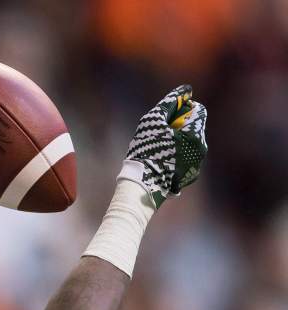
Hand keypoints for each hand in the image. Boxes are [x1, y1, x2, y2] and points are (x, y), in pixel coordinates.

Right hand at [119, 84, 206, 207]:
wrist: (142, 185)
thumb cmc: (146, 151)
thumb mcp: (153, 121)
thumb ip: (169, 103)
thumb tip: (185, 89)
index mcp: (195, 133)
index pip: (198, 110)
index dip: (183, 108)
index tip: (168, 116)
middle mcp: (201, 148)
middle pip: (195, 127)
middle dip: (180, 126)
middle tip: (161, 133)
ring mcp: (197, 164)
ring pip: (191, 143)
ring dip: (178, 141)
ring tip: (159, 148)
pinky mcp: (190, 176)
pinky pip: (187, 158)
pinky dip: (177, 155)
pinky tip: (161, 161)